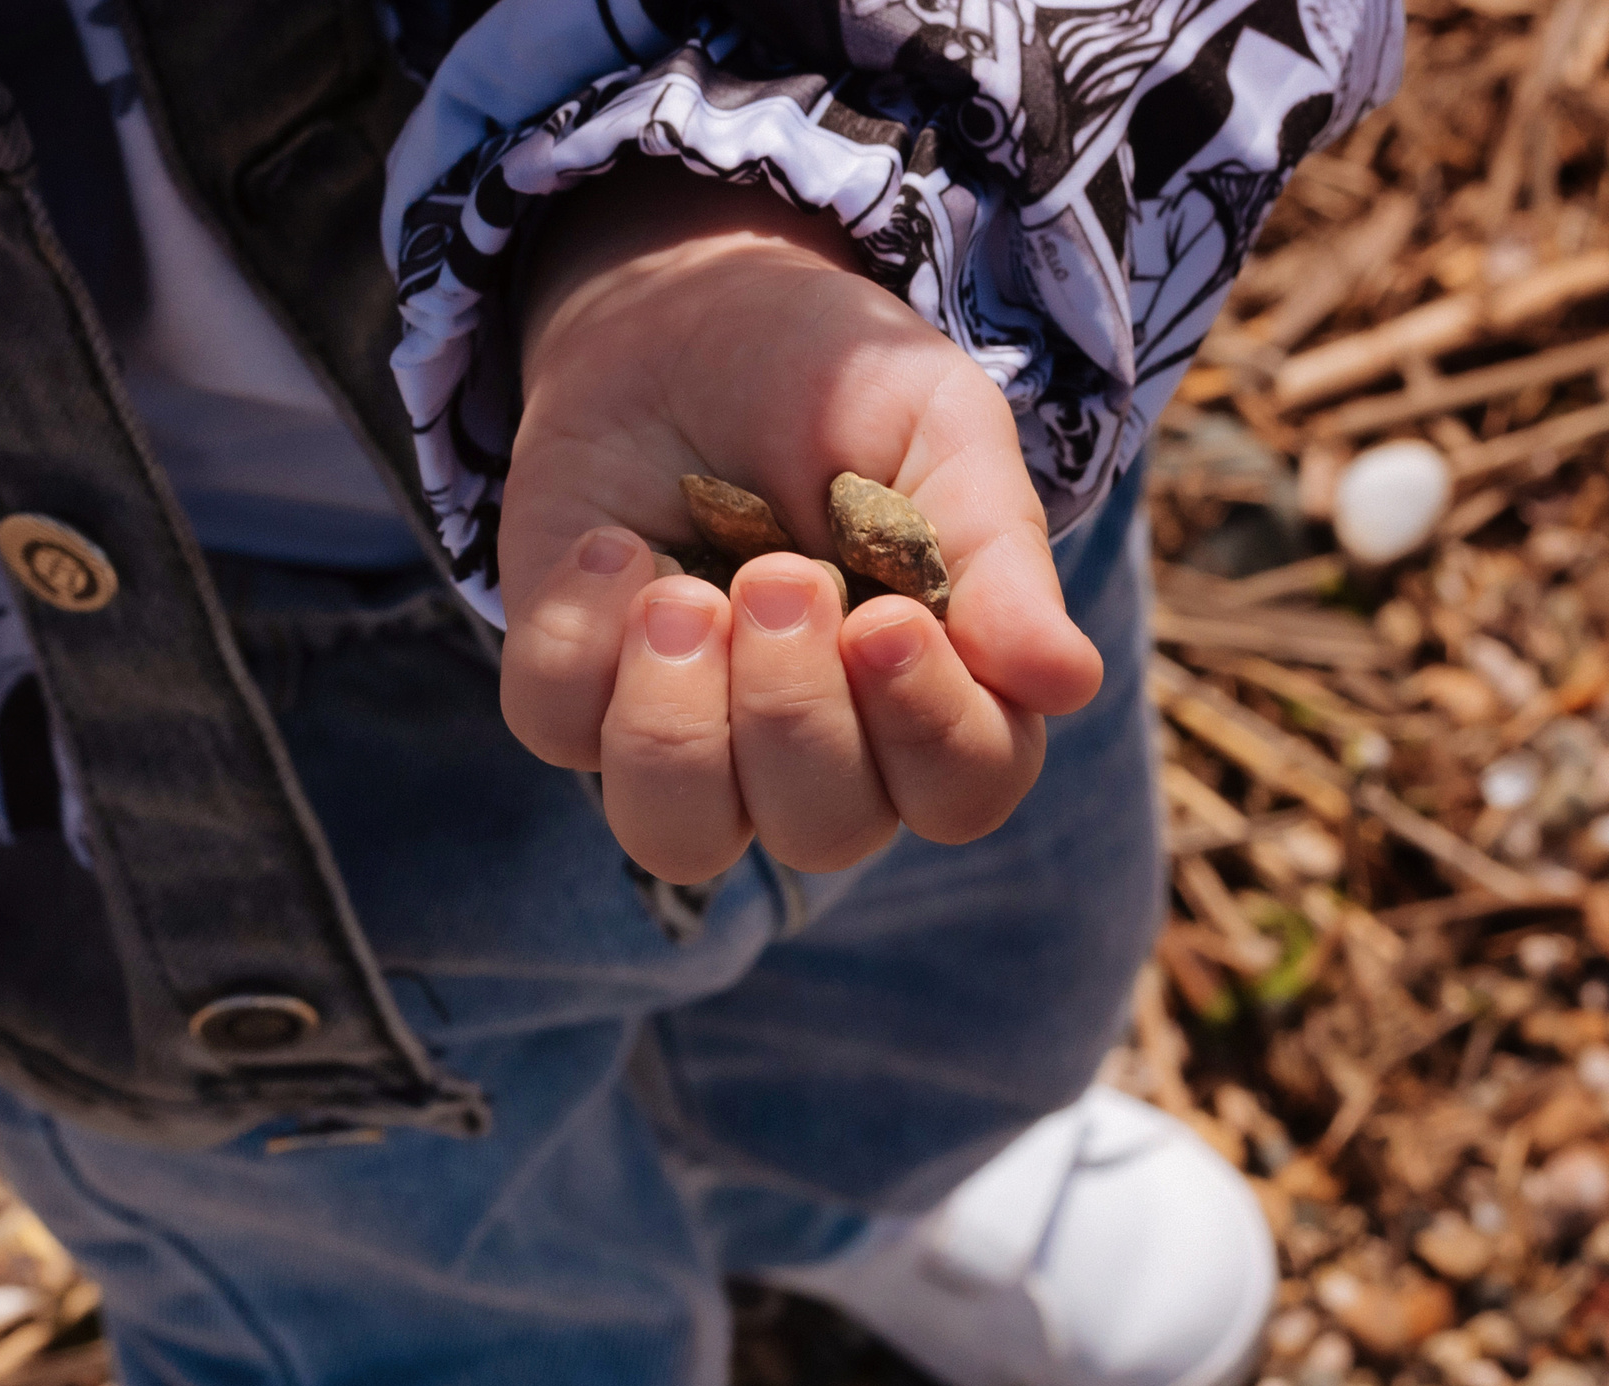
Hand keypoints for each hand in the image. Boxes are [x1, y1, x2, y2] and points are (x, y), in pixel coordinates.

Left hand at [502, 158, 1103, 882]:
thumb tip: (1067, 682)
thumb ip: (996, 553)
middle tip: (781, 574)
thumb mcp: (938, 428)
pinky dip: (581, 638)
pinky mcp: (570, 692)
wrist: (689, 312)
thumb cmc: (839, 386)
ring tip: (683, 596)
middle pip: (822, 832)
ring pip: (675, 830)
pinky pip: (559, 727)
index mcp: (931, 696)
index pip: (960, 792)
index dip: (930, 734)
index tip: (890, 622)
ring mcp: (684, 734)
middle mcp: (812, 749)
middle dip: (795, 712)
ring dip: (679, 725)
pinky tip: (611, 548)